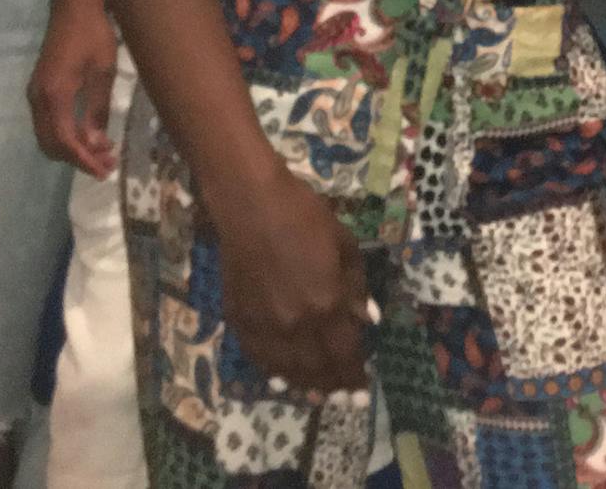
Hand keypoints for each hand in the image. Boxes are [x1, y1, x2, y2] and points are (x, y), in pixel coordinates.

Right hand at [29, 0, 119, 176]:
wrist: (74, 8)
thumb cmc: (95, 35)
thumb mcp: (104, 72)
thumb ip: (97, 108)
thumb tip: (97, 143)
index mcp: (55, 95)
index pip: (65, 140)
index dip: (84, 160)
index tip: (104, 172)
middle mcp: (38, 98)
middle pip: (52, 144)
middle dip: (78, 158)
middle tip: (107, 165)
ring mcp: (36, 94)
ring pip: (48, 136)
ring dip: (72, 148)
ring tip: (103, 153)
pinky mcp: (41, 89)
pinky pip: (49, 123)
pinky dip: (67, 135)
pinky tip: (90, 135)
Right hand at [210, 160, 372, 393]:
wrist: (251, 206)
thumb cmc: (306, 217)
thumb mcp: (345, 246)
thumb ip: (355, 288)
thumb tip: (366, 319)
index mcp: (326, 303)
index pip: (344, 352)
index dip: (354, 374)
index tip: (362, 390)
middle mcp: (295, 323)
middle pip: (316, 367)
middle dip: (331, 385)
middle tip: (342, 397)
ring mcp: (263, 324)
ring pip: (285, 369)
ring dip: (303, 384)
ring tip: (316, 395)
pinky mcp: (239, 319)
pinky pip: (258, 356)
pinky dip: (272, 371)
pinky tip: (281, 377)